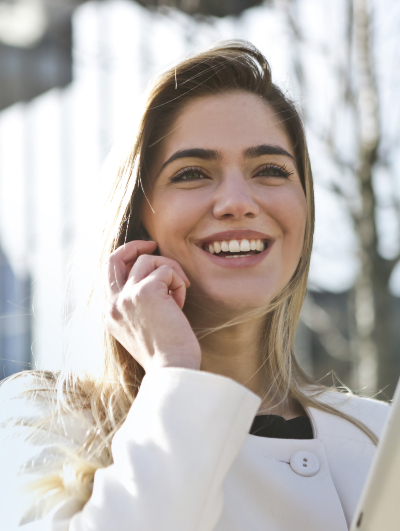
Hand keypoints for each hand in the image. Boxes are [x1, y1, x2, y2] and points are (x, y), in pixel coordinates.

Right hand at [105, 240, 200, 372]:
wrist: (172, 369)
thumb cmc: (166, 353)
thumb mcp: (143, 327)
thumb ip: (138, 304)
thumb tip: (154, 278)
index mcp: (111, 314)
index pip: (110, 274)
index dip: (127, 259)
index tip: (145, 255)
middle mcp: (113, 304)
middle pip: (115, 258)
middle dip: (135, 246)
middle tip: (154, 244)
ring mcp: (127, 296)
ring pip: (148, 260)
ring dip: (170, 271)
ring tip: (179, 294)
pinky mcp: (146, 291)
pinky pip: (167, 270)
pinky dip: (178, 282)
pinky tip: (180, 304)